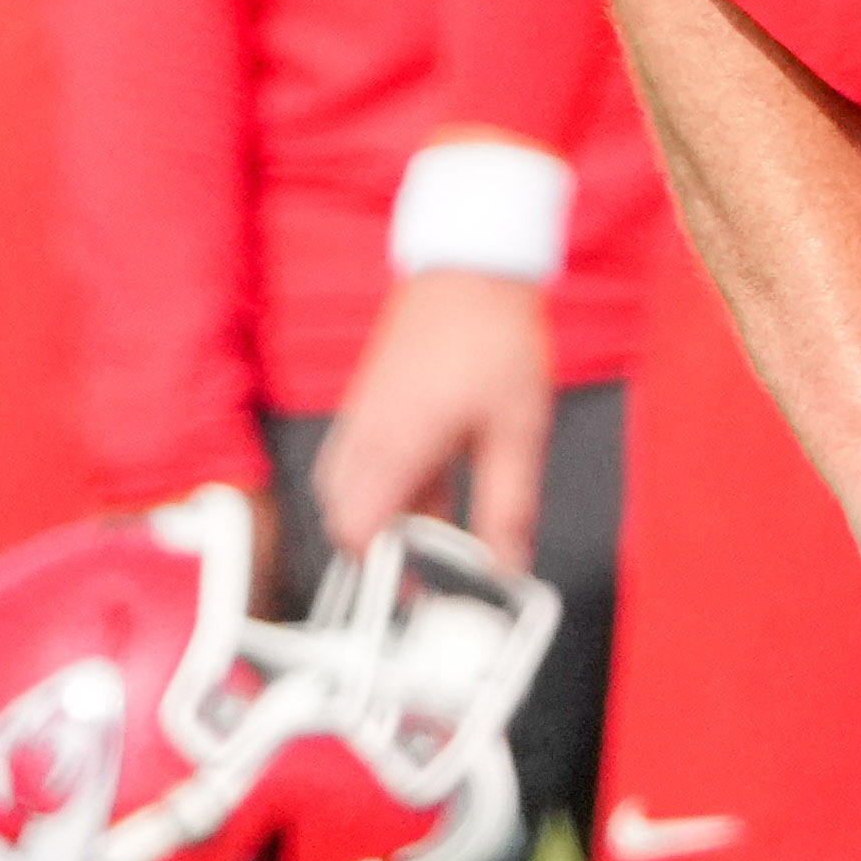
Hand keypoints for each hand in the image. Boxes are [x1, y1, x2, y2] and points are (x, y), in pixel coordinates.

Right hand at [316, 268, 556, 552]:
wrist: (474, 265)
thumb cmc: (494, 336)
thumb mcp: (518, 432)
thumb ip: (508, 506)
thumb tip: (506, 566)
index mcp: (395, 445)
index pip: (354, 532)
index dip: (379, 573)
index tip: (416, 594)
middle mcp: (366, 432)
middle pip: (342, 515)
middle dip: (376, 550)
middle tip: (424, 572)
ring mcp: (364, 414)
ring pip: (349, 487)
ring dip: (383, 516)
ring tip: (437, 532)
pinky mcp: (372, 401)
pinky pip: (362, 458)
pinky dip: (388, 484)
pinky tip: (435, 489)